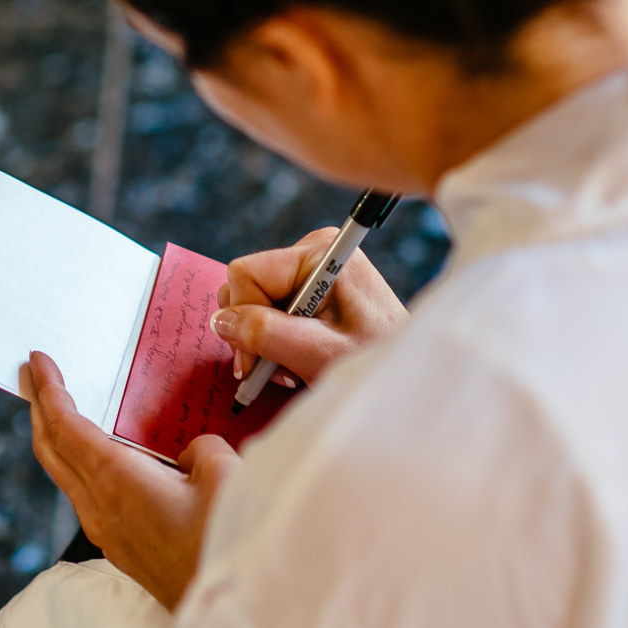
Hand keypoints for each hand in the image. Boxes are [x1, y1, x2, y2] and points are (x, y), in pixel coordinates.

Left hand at [22, 351, 235, 612]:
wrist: (232, 611)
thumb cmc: (227, 544)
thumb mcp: (225, 474)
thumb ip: (200, 447)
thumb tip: (188, 454)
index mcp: (116, 481)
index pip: (67, 427)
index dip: (48, 391)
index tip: (36, 361)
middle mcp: (100, 509)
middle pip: (53, 452)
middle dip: (40, 409)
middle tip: (32, 376)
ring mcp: (108, 534)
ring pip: (67, 476)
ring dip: (58, 439)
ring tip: (60, 409)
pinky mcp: (124, 550)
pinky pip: (88, 496)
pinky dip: (80, 464)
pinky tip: (100, 456)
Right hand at [209, 228, 408, 387]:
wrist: (406, 375)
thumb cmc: (373, 362)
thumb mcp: (317, 354)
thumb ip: (266, 334)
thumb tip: (221, 321)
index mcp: (320, 253)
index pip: (245, 274)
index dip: (241, 318)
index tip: (255, 363)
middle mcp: (313, 252)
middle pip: (246, 288)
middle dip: (254, 332)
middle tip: (277, 367)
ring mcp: (312, 270)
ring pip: (253, 303)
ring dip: (265, 341)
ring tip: (295, 366)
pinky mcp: (311, 289)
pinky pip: (270, 310)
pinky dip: (277, 341)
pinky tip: (300, 359)